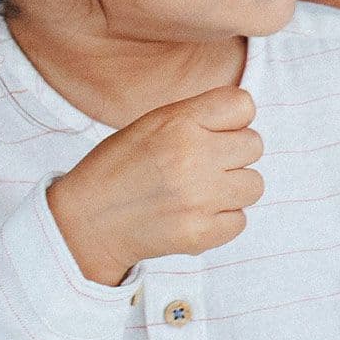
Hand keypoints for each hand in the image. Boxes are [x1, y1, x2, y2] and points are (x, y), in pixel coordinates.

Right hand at [45, 87, 264, 284]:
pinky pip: (240, 220)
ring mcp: (198, 198)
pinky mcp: (200, 233)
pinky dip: (222, 221)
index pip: (242, 105)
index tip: (215, 132)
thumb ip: (198, 116)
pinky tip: (193, 215)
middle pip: (254, 145)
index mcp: (178, 123)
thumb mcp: (151, 124)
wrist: (86, 222)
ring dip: (232, 189)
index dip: (233, 120)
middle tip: (203, 166)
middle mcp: (192, 157)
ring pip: (254, 185)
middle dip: (233, 155)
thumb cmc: (120, 167)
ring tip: (199, 192)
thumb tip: (246, 120)